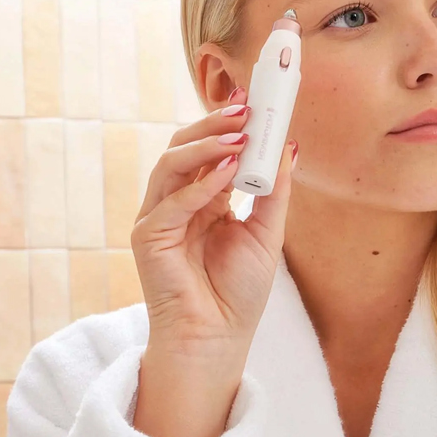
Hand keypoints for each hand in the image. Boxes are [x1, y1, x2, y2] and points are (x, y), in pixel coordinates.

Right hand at [131, 85, 297, 356]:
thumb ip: (274, 190)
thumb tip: (289, 145)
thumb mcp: (267, 233)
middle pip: (186, 147)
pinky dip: (200, 184)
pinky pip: (171, 201)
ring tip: (240, 135)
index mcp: (204, 198)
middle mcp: (178, 202)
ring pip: (171, 164)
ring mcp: (159, 217)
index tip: (253, 98)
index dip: (228, 122)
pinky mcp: (147, 237)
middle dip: (215, 123)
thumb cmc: (238, 292)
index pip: (211, 149)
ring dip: (206, 145)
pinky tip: (228, 173)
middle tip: (246, 108)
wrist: (217, 338)